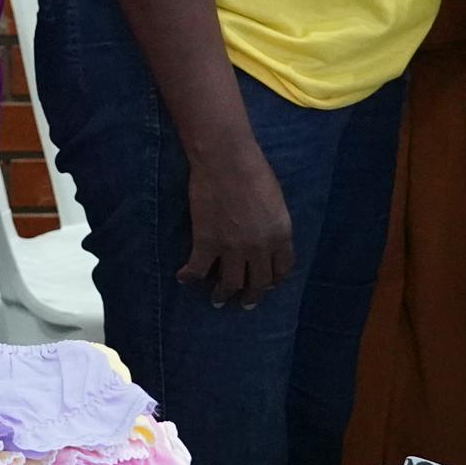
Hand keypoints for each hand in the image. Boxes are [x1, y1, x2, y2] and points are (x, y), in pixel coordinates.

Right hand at [178, 136, 296, 308]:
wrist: (226, 160)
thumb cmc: (254, 171)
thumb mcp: (276, 201)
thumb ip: (274, 223)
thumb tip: (265, 236)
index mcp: (280, 236)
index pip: (281, 269)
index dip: (273, 281)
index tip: (267, 286)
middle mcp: (259, 249)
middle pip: (257, 283)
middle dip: (251, 297)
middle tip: (245, 303)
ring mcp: (231, 249)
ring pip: (229, 284)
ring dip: (223, 295)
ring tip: (217, 300)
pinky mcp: (206, 243)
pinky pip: (197, 270)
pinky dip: (189, 277)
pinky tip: (184, 278)